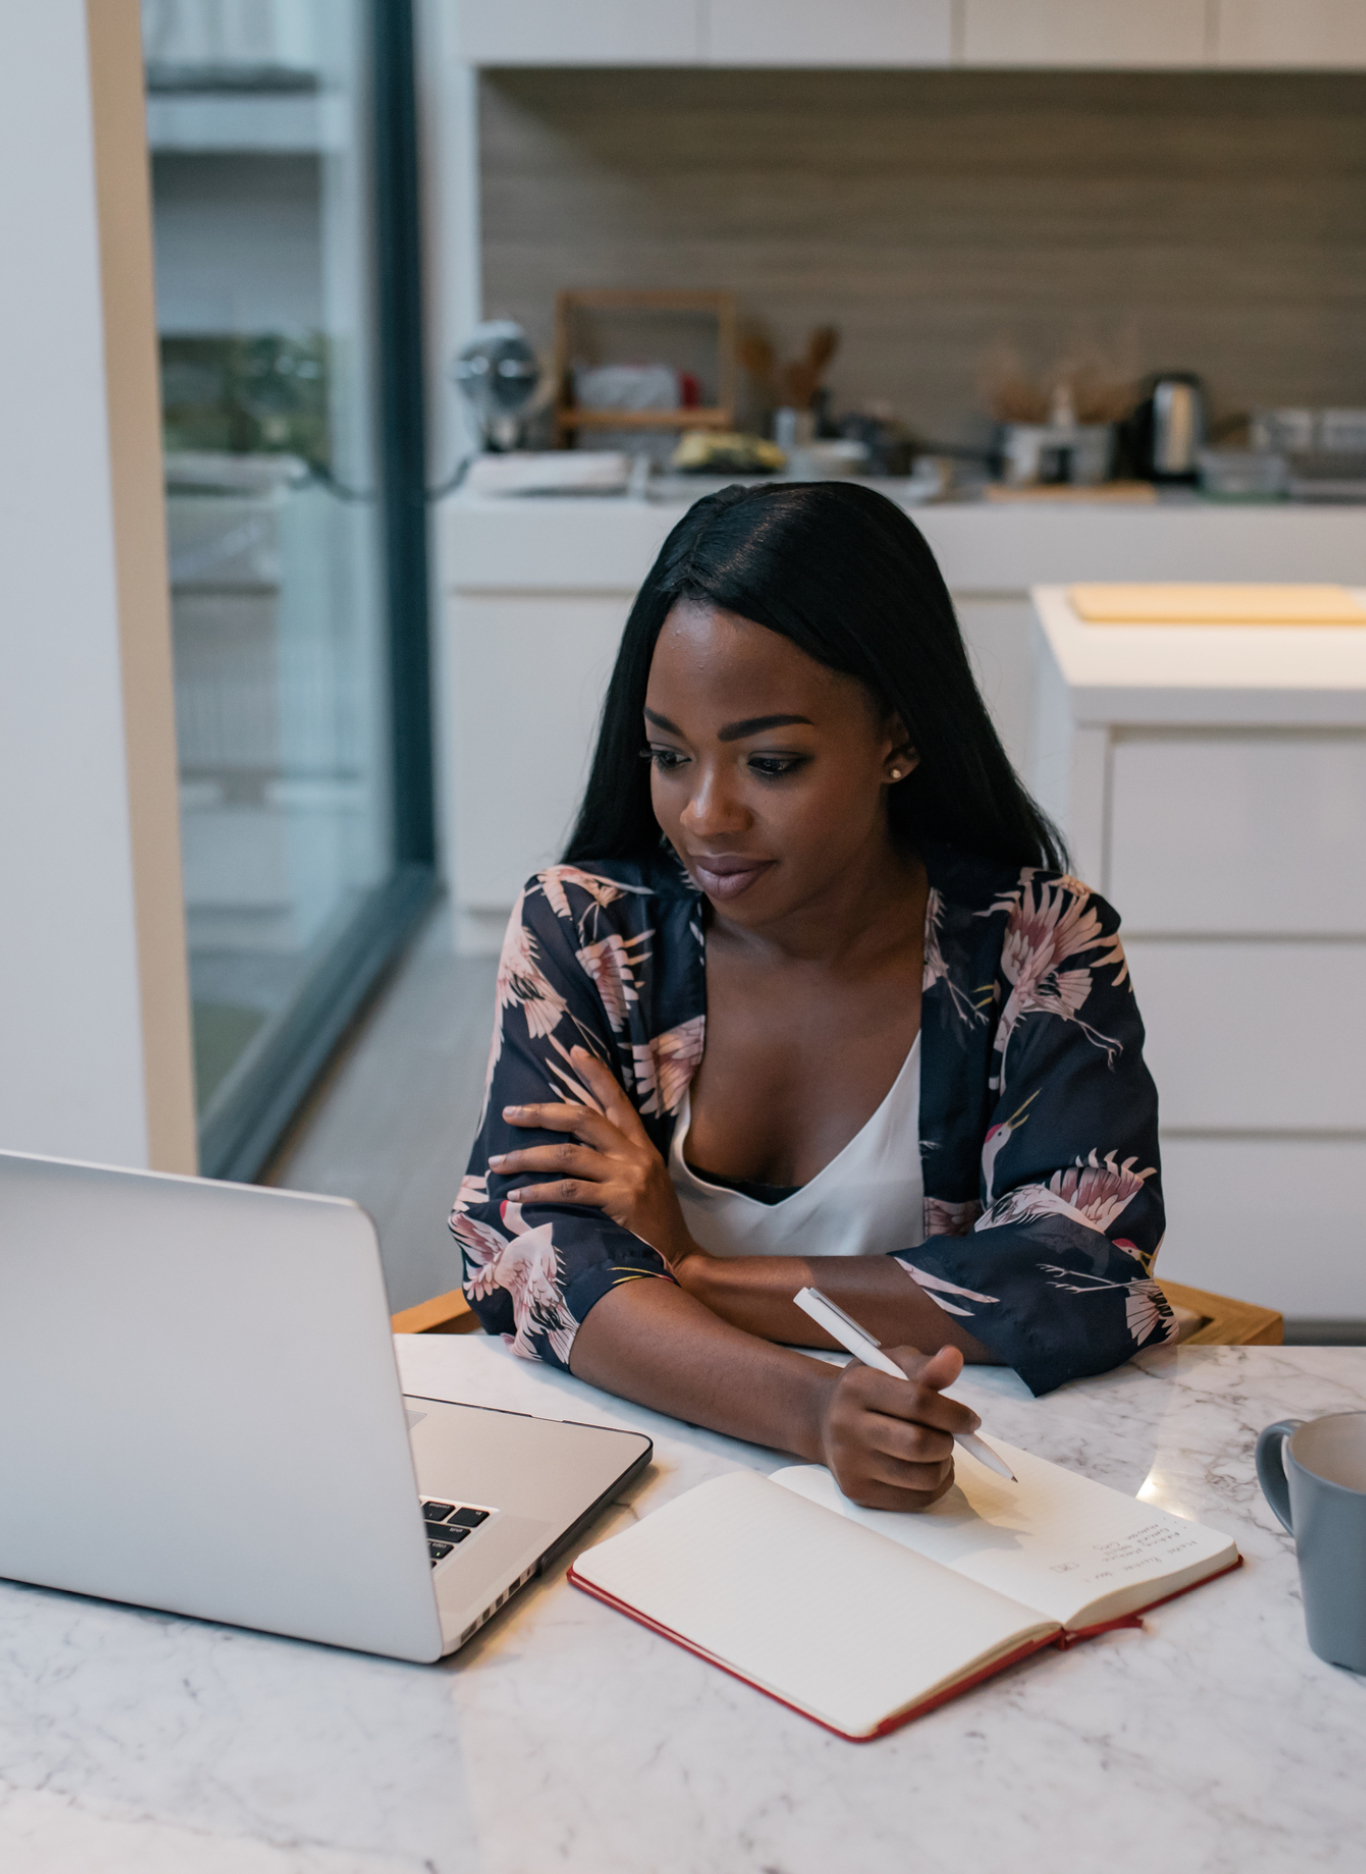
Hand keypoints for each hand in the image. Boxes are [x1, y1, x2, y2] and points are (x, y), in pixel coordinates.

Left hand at [490, 1046, 698, 1264]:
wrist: (679, 1259)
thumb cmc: (654, 1224)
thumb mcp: (644, 1180)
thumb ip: (616, 1161)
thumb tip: (571, 1147)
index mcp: (641, 1146)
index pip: (617, 1100)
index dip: (596, 1074)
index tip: (574, 1052)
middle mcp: (635, 1155)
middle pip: (583, 1118)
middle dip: (541, 1113)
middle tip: (510, 1113)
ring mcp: (628, 1177)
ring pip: (568, 1154)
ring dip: (527, 1157)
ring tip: (498, 1163)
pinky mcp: (619, 1202)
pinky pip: (569, 1191)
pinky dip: (538, 1192)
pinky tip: (517, 1196)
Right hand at [815, 1344, 978, 1511]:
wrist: (824, 1421)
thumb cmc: (868, 1390)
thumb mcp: (891, 1366)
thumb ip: (926, 1367)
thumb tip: (954, 1358)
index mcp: (858, 1386)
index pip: (918, 1402)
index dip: (954, 1413)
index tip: (970, 1420)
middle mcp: (847, 1425)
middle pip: (919, 1444)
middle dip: (948, 1441)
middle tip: (950, 1435)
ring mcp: (849, 1463)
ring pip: (923, 1477)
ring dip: (945, 1465)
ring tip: (938, 1451)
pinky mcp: (857, 1492)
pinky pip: (916, 1500)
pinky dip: (937, 1486)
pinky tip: (928, 1468)